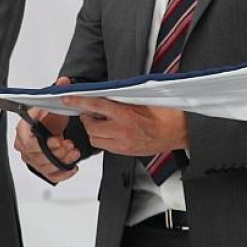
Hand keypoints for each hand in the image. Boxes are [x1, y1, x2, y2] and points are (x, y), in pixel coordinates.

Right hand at [13, 77, 80, 182]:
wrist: (53, 125)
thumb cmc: (49, 116)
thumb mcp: (53, 102)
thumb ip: (58, 91)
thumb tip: (63, 82)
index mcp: (23, 130)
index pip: (27, 142)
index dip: (42, 143)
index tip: (56, 139)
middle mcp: (24, 146)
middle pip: (36, 157)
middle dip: (56, 152)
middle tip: (68, 144)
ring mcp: (32, 158)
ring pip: (45, 167)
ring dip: (62, 161)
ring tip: (73, 151)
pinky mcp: (42, 168)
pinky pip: (50, 176)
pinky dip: (63, 173)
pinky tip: (72, 166)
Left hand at [62, 96, 186, 156]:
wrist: (178, 130)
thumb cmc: (163, 113)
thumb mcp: (140, 99)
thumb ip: (119, 98)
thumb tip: (101, 94)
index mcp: (125, 114)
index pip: (95, 105)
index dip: (78, 101)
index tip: (67, 98)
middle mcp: (122, 131)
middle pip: (90, 126)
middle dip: (88, 118)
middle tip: (92, 112)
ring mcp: (123, 144)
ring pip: (95, 139)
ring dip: (94, 130)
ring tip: (103, 122)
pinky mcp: (125, 152)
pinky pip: (105, 147)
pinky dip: (103, 139)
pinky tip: (112, 131)